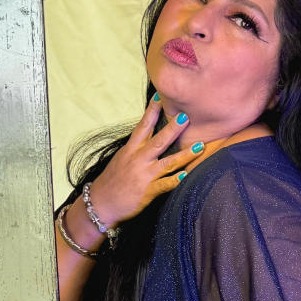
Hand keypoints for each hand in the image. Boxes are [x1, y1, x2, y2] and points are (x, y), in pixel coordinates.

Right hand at [87, 93, 216, 225]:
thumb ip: (136, 149)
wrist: (101, 203)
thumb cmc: (112, 181)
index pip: (143, 126)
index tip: (160, 96)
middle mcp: (138, 159)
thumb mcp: (121, 159)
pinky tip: (186, 175)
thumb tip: (149, 137)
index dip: (152, 111)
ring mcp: (144, 175)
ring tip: (199, 146)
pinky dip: (175, 180)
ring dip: (184, 154)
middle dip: (173, 128)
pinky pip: (165, 185)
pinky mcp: (147, 192)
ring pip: (167, 162)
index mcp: (130, 150)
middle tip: (185, 116)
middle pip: (158, 141)